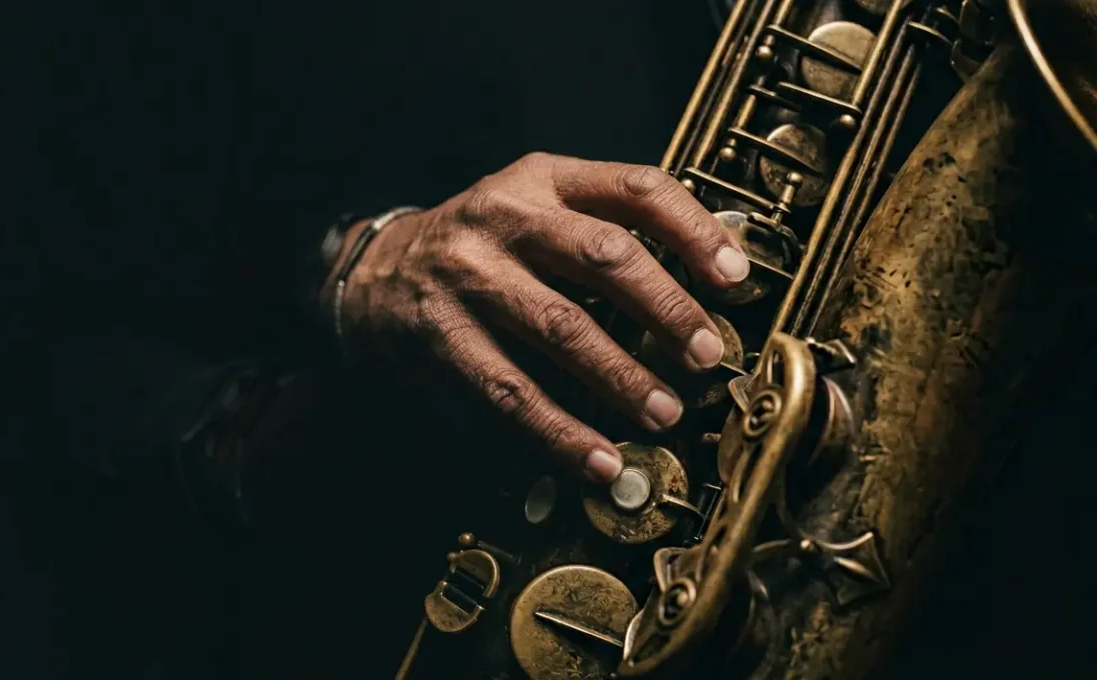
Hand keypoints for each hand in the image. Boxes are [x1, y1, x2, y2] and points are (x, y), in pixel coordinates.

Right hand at [324, 153, 748, 482]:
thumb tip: (718, 271)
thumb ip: (610, 228)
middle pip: (605, 255)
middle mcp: (506, 217)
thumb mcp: (540, 208)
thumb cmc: (486, 245)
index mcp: (543, 178)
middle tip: (709, 354)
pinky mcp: (442, 335)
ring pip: (562, 328)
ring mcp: (469, 276)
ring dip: (623, 377)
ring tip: (664, 412)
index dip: (694, 230)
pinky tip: (599, 460)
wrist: (377, 270)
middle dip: (668, 309)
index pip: (635, 188)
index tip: (736, 277)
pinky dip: (560, 431)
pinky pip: (512, 390)